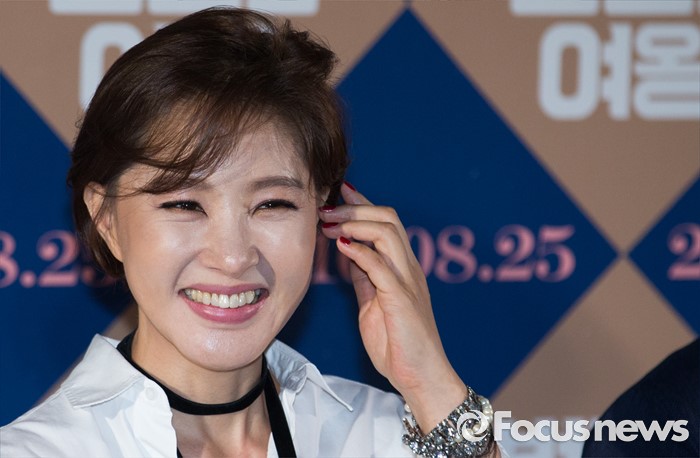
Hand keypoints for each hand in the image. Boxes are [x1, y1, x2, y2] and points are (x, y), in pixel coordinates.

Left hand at [318, 182, 467, 430]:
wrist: (420, 377)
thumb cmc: (398, 344)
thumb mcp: (373, 304)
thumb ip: (365, 277)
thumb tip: (348, 253)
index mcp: (403, 269)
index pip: (387, 223)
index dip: (363, 204)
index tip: (339, 191)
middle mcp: (409, 269)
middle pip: (389, 219)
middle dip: (355, 208)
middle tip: (326, 208)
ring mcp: (408, 282)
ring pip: (388, 234)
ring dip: (355, 223)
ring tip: (329, 223)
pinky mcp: (401, 299)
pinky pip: (381, 266)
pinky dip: (360, 252)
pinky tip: (341, 245)